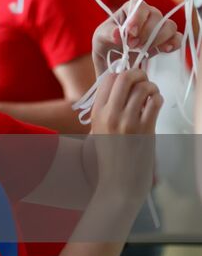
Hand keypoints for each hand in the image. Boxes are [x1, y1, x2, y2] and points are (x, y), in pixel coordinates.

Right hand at [89, 68, 161, 198]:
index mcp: (97, 112)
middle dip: (137, 73)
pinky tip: (156, 102)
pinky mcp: (146, 130)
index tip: (127, 77)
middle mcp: (111, 114)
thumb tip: (119, 88)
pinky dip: (158, 98)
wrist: (119, 182)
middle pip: (125, 78)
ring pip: (143, 88)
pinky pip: (155, 103)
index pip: (107, 79)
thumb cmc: (109, 157)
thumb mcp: (97, 129)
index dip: (119, 73)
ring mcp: (129, 122)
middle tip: (142, 76)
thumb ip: (105, 110)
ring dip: (150, 85)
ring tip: (152, 91)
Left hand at [93, 0, 179, 70]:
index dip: (137, 18)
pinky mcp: (167, 39)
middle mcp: (147, 14)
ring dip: (158, 39)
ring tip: (144, 50)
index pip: (139, 6)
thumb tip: (118, 34)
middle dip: (146, 33)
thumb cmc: (107, 42)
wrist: (115, 58)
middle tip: (133, 45)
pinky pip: (177, 38)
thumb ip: (109, 34)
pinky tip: (164, 50)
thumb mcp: (101, 38)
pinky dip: (173, 43)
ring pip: (169, 26)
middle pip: (156, 16)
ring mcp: (159, 26)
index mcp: (130, 8)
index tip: (130, 33)